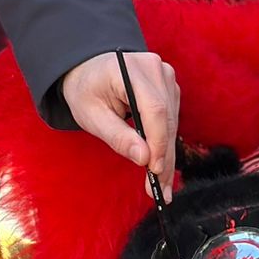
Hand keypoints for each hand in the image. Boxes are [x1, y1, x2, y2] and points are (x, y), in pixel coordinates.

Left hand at [62, 51, 178, 179]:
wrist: (87, 70)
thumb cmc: (86, 91)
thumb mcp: (91, 116)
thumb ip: (117, 136)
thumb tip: (143, 158)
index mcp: (128, 69)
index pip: (154, 108)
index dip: (158, 142)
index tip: (154, 170)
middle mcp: (152, 68)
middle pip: (166, 117)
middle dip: (164, 157)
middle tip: (161, 190)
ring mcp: (164, 75)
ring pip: (172, 121)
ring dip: (168, 154)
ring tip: (162, 186)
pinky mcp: (168, 86)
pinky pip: (171, 118)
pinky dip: (166, 143)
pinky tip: (162, 165)